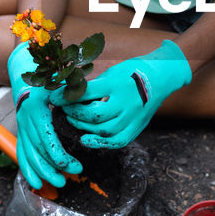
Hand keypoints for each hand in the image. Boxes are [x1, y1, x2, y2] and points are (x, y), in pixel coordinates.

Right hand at [7, 43, 81, 188]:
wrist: (25, 75)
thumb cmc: (49, 78)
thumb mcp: (61, 81)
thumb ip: (73, 91)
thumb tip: (88, 101)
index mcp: (37, 109)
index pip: (46, 138)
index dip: (59, 155)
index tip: (74, 165)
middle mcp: (26, 119)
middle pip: (38, 150)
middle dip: (53, 167)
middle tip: (69, 178)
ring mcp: (21, 127)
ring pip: (28, 155)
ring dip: (41, 172)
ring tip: (58, 183)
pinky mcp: (20, 132)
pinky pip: (21, 154)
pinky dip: (27, 169)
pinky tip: (36, 183)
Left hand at [55, 40, 191, 148]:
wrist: (160, 78)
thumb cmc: (132, 72)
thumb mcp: (111, 72)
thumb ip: (93, 86)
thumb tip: (68, 94)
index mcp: (116, 83)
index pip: (85, 93)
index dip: (66, 96)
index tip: (53, 97)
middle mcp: (125, 102)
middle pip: (93, 114)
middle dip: (74, 113)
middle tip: (65, 109)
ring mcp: (132, 117)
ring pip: (103, 130)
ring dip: (83, 126)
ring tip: (74, 120)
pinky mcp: (136, 127)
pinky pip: (117, 141)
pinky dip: (100, 143)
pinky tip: (86, 139)